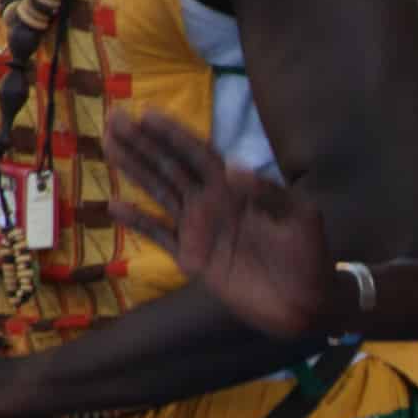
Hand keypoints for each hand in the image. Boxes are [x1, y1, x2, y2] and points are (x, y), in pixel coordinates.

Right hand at [106, 110, 335, 337]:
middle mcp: (213, 202)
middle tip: (114, 119)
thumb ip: (268, 192)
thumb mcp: (300, 217)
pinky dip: (139, 222)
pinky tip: (115, 206)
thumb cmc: (309, 255)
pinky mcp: (194, 259)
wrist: (307, 302)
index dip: (174, 134)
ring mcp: (201, 229)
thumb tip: (232, 167)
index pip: (199, 153)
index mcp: (237, 187)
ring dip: (135, 170)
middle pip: (171, 166)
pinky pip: (161, 236)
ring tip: (108, 146)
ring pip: (160, 192)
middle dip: (144, 143)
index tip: (147, 114)